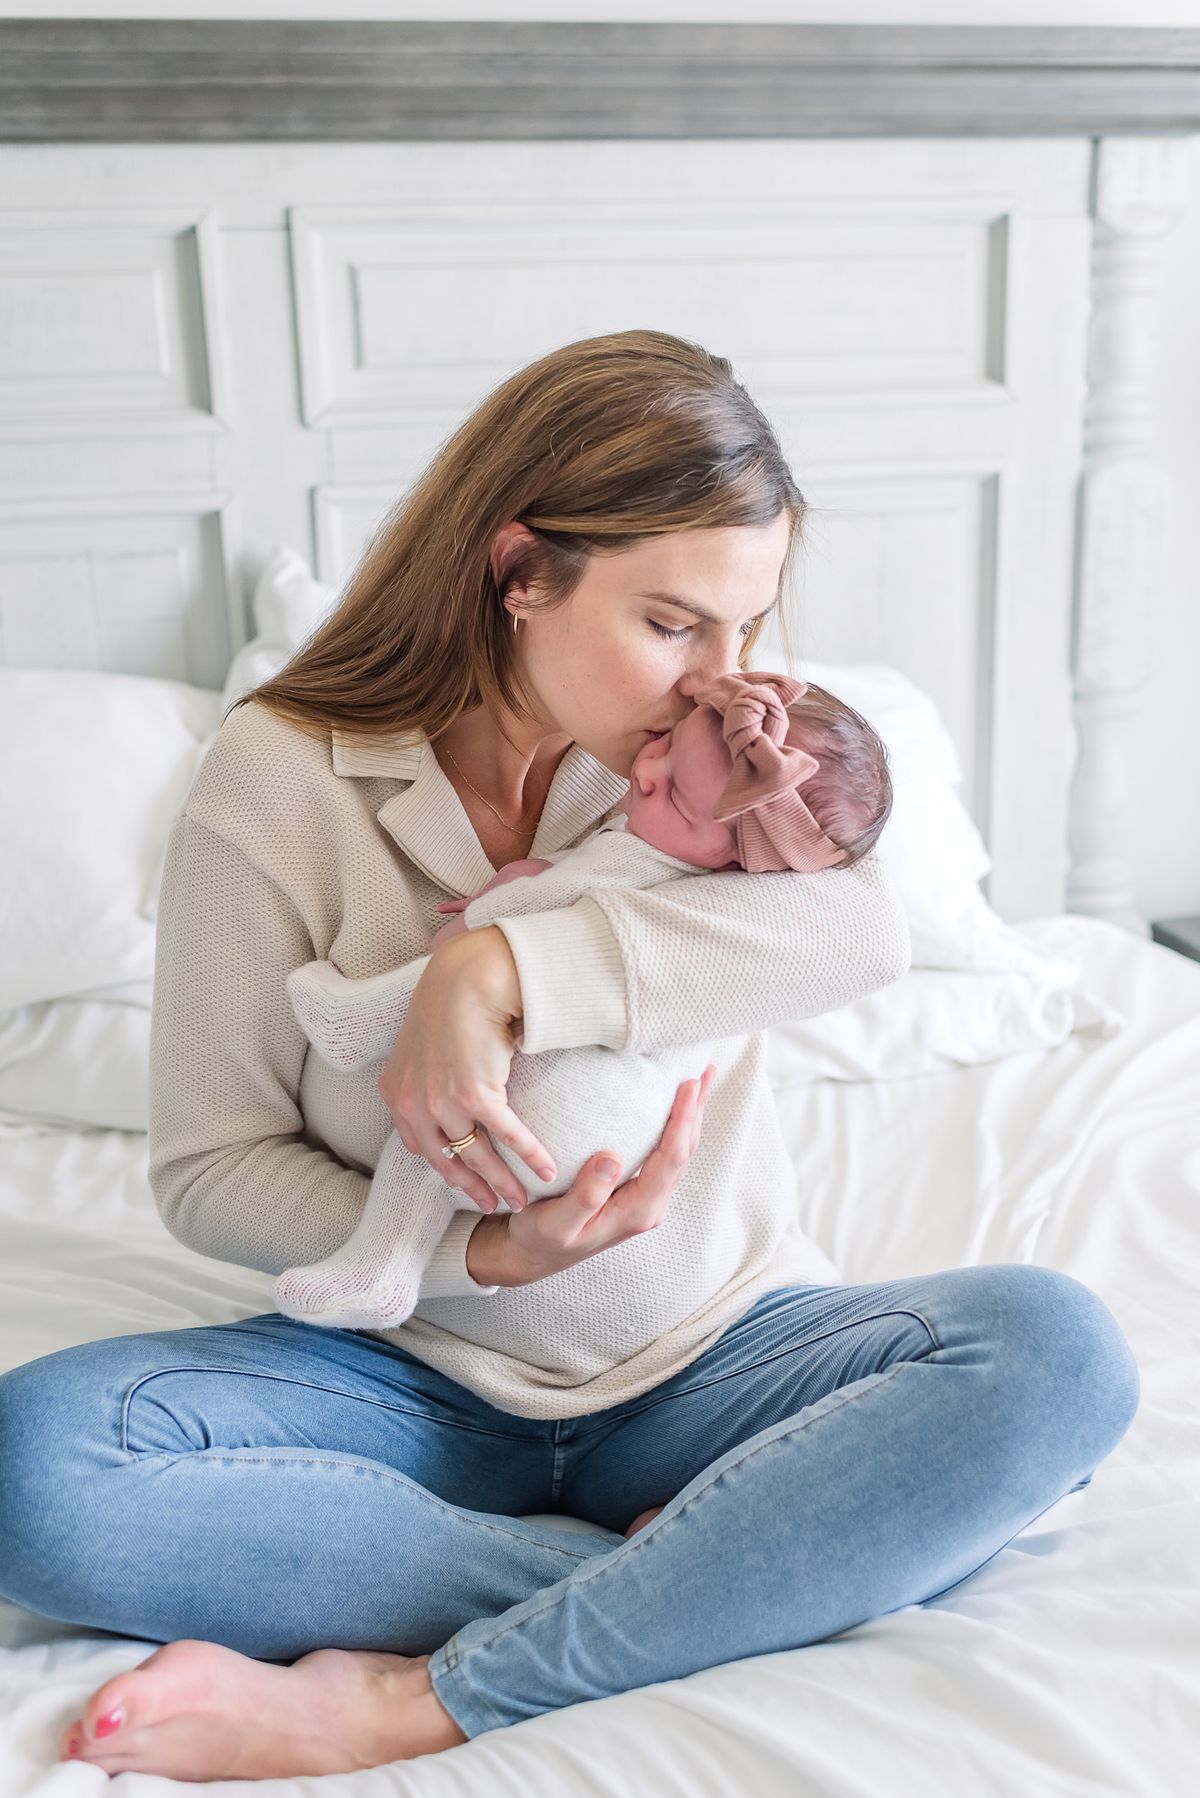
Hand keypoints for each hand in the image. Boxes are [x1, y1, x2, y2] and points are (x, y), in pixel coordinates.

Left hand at [375, 925, 551, 1214]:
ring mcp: (442, 1102)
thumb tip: (447, 1087)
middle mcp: (413, 1104)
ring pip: (477, 1156)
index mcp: (397, 1093)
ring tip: (521, 1200)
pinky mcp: (475, 1096)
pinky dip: (530, 1156)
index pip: (419, 1145)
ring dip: (502, 1183)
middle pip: (446, 1161)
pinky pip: (507, 1137)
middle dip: (472, 1188)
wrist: (467, 978)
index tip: (463, 1180)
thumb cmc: (450, 1000)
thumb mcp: (423, 1043)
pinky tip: (547, 1169)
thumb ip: (427, 1073)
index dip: (444, 1167)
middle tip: (492, 1205)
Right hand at [468, 1065, 715, 1285]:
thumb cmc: (541, 1239)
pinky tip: (669, 1106)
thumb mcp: (556, 1222)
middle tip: (704, 1069)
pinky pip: (663, 1154)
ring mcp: (645, 1199)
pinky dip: (673, 1125)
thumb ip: (585, 1196)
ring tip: (697, 1080)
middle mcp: (649, 1205)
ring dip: (689, 1116)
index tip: (688, 1085)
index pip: (671, 1159)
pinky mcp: (636, 1191)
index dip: (683, 1120)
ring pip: (678, 1152)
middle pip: (684, 1152)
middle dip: (696, 1111)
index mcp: (637, 1211)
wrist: (535, 1255)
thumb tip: (611, 1159)